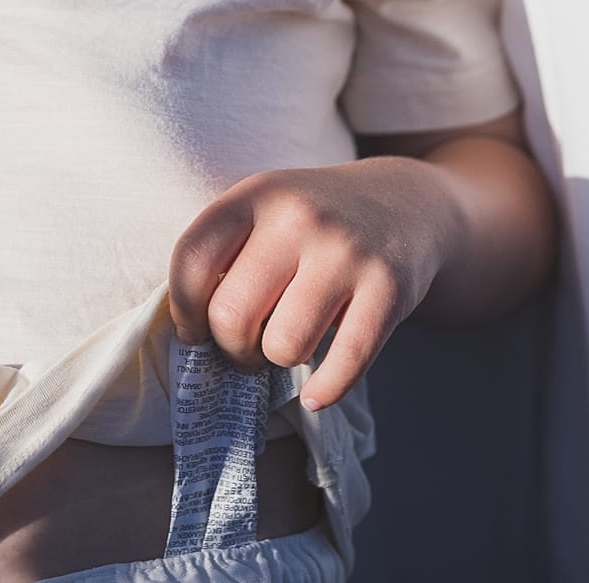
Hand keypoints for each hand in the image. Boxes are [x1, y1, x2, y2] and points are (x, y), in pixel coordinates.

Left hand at [168, 159, 462, 412]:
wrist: (405, 204)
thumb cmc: (311, 222)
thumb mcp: (262, 210)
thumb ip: (224, 252)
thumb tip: (191, 329)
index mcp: (254, 195)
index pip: (192, 262)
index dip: (183, 310)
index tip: (194, 330)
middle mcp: (297, 218)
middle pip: (232, 314)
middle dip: (231, 348)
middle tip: (244, 348)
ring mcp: (346, 253)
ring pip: (284, 344)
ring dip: (278, 360)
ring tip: (284, 346)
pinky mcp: (390, 289)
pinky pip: (346, 361)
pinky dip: (325, 389)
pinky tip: (315, 394)